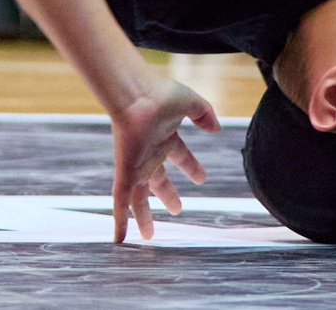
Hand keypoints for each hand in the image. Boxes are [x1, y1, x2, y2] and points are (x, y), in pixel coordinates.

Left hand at [108, 76, 219, 241]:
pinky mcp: (124, 174)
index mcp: (165, 138)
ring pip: (138, 199)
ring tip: (149, 236)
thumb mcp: (191, 103)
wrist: (137, 97)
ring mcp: (136, 166)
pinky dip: (120, 222)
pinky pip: (120, 203)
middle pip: (158, 181)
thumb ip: (204, 113)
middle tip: (177, 209)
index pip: (180, 156)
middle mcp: (149, 154)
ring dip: (143, 217)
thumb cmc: (162, 95)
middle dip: (167, 195)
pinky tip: (119, 240)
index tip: (201, 178)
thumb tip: (216, 128)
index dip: (191, 167)